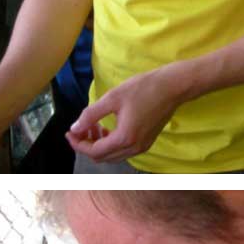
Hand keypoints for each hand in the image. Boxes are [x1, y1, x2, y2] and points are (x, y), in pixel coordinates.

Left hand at [66, 67, 185, 163]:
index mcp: (125, 138)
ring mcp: (142, 147)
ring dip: (98, 145)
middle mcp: (134, 148)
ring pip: (112, 156)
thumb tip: (74, 129)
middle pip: (101, 157)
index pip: (93, 151)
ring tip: (93, 126)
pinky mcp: (147, 142)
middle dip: (86, 144)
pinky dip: (111, 144)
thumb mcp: (112, 98)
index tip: (69, 132)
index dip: (77, 143)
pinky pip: (122, 151)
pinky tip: (107, 129)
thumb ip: (90, 115)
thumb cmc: (143, 88)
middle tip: (80, 128)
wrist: (174, 86)